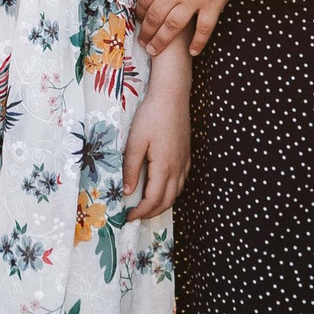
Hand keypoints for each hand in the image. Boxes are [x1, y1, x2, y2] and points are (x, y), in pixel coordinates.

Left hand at [122, 75, 191, 219]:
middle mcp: (177, 168)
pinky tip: (163, 187)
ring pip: (177, 192)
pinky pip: (181, 181)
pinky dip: (172, 191)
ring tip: (147, 206)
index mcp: (164, 167)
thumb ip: (131, 168)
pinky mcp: (186, 154)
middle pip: (168, 201)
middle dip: (152, 213)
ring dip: (163, 203)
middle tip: (136, 216)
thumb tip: (127, 191)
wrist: (172, 96)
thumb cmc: (151, 116)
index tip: (128, 217)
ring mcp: (184, 161)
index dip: (141, 212)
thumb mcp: (135, 141)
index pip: (154, 200)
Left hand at [135, 0, 245, 56]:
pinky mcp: (213, 5)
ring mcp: (195, 0)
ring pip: (173, 25)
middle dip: (146, 31)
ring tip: (154, 51)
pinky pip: (204, 28)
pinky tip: (193, 52)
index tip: (138, 18)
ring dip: (162, 40)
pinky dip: (198, 42)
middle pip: (156, 15)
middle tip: (142, 42)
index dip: (140, 10)